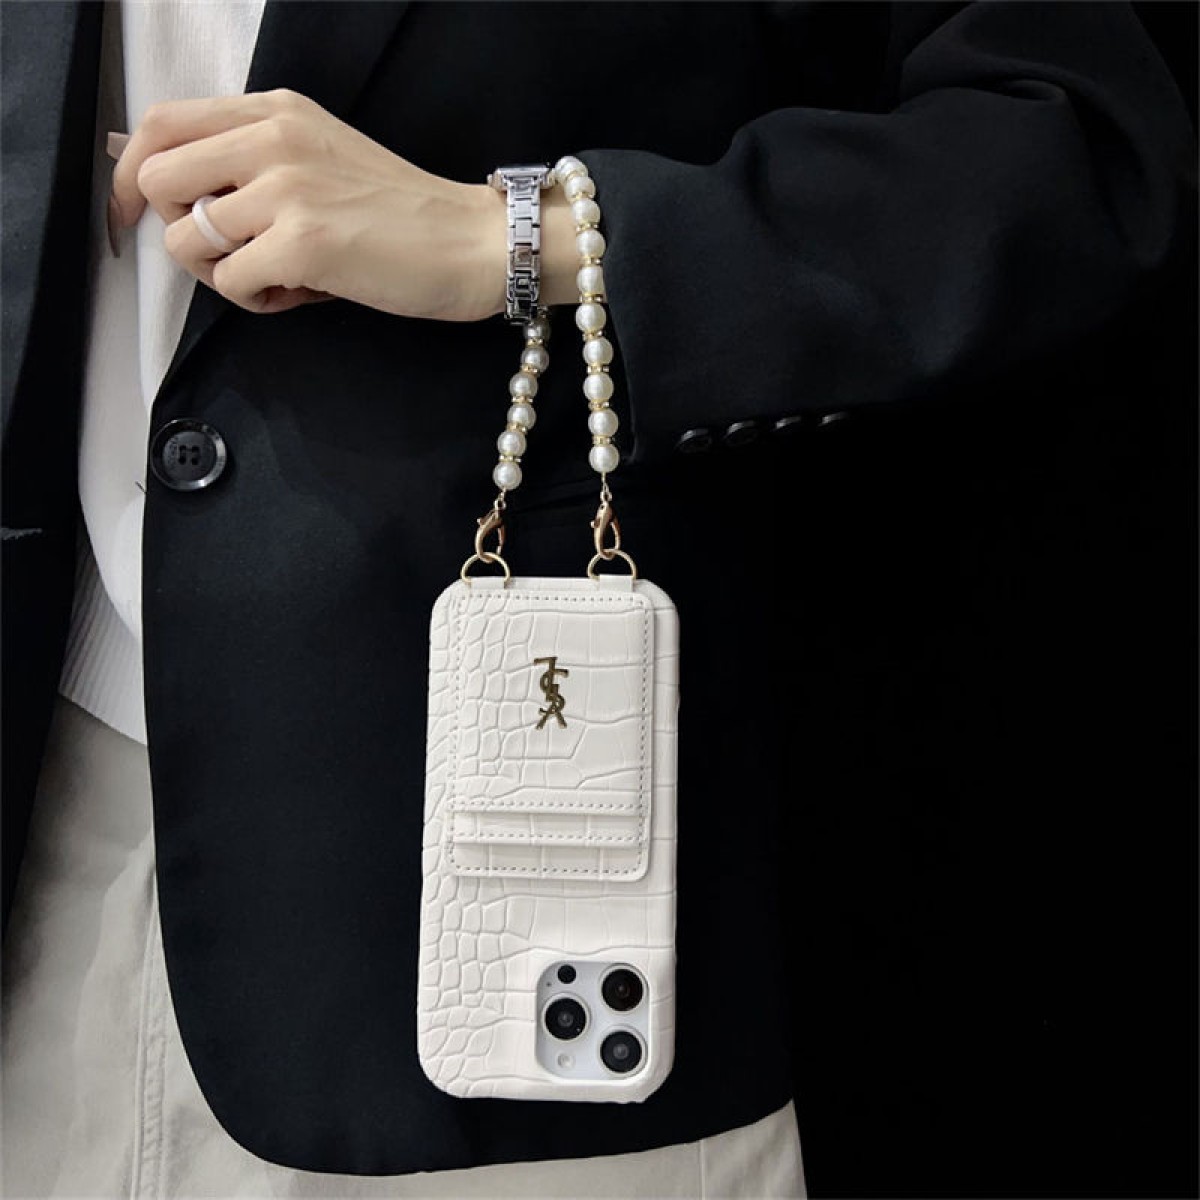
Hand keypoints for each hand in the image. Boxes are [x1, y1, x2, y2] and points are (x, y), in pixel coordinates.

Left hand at [108, 88, 509, 320]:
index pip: (162, 124)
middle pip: (156, 180)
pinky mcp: (301, 243)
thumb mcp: (320, 158)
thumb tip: (173, 187)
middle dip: (176, 231)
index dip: (130, 173)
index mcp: (275, 111)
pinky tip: (298, 295)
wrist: (471, 243)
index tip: (135, 215)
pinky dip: (256, 300)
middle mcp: (272, 137)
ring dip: (222, 274)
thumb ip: (255, 159)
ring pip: (187, 241)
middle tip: (229, 254)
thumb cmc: (402, 215)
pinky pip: (231, 283)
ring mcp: (285, 189)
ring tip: (277, 278)